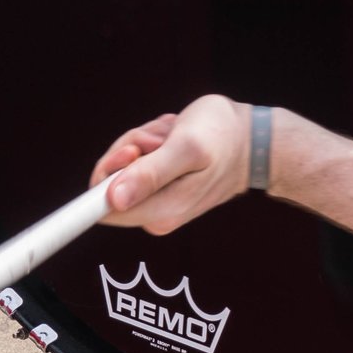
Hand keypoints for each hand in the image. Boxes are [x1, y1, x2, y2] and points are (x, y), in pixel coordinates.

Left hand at [91, 94, 251, 234]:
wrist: (251, 142)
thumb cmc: (223, 138)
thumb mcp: (186, 147)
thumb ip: (150, 174)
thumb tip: (114, 199)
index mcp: (161, 211)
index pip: (102, 208)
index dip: (107, 174)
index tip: (132, 152)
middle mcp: (156, 214)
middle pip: (109, 182)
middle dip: (132, 148)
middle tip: (162, 139)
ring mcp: (157, 203)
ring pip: (121, 168)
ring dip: (143, 142)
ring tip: (173, 138)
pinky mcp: (159, 190)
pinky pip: (135, 163)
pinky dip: (150, 144)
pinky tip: (173, 140)